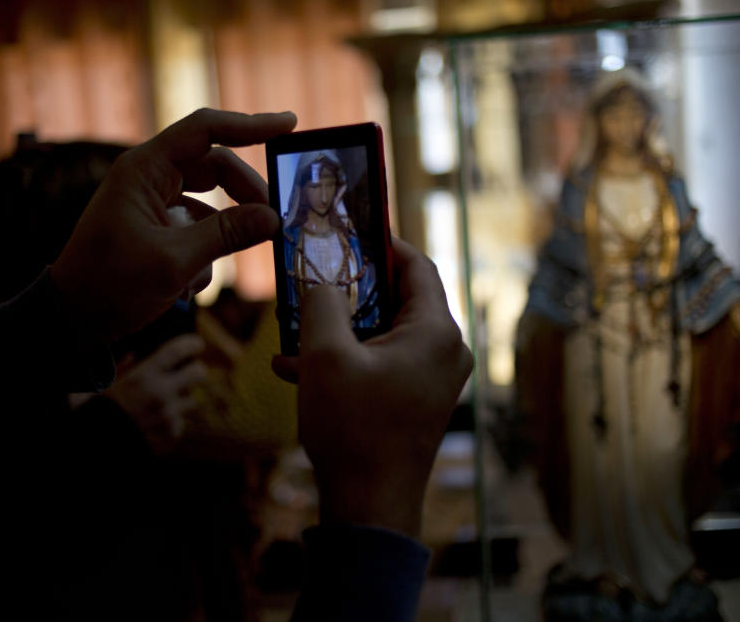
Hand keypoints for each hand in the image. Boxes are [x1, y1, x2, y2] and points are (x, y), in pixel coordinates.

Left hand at [50, 109, 296, 342]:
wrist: (71, 319)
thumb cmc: (109, 285)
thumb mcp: (174, 261)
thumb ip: (226, 236)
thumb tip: (273, 218)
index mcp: (144, 170)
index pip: (205, 129)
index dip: (250, 124)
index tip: (289, 124)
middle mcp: (150, 178)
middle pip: (216, 167)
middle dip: (244, 196)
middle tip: (271, 223)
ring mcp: (153, 203)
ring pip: (210, 204)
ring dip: (220, 237)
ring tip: (206, 271)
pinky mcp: (157, 229)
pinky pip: (197, 229)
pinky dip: (203, 256)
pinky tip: (186, 286)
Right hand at [106, 334, 207, 451]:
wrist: (98, 435)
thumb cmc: (99, 406)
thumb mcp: (107, 380)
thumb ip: (123, 365)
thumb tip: (134, 353)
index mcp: (143, 375)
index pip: (177, 351)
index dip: (191, 344)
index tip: (197, 344)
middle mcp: (160, 393)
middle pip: (198, 373)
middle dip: (197, 369)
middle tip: (193, 369)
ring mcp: (167, 415)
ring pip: (191, 399)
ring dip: (182, 397)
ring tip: (166, 398)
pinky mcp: (170, 433)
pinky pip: (181, 421)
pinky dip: (173, 420)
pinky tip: (159, 419)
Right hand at [272, 238, 472, 536]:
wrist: (369, 508)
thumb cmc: (353, 429)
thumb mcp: (325, 355)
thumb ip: (322, 300)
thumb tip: (320, 272)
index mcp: (436, 332)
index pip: (417, 265)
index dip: (382, 243)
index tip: (348, 232)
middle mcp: (445, 351)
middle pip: (399, 298)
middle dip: (350, 289)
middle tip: (314, 278)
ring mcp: (434, 380)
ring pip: (384, 333)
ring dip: (339, 330)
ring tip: (294, 333)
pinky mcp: (417, 402)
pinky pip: (382, 364)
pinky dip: (346, 361)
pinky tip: (297, 369)